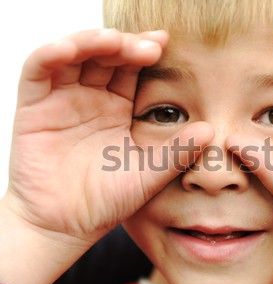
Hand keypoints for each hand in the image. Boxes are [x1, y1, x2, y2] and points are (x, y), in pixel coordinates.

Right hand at [4, 29, 212, 243]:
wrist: (67, 226)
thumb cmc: (107, 201)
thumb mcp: (149, 173)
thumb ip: (178, 152)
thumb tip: (211, 129)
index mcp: (117, 108)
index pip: (130, 68)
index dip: (145, 52)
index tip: (165, 43)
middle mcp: (90, 98)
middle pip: (104, 55)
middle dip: (124, 44)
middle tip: (148, 47)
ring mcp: (61, 100)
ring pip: (73, 55)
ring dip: (92, 41)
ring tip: (114, 42)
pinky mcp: (33, 108)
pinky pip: (37, 71)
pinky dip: (51, 55)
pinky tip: (69, 49)